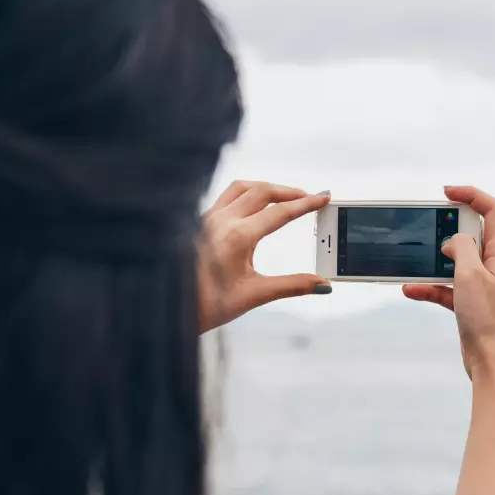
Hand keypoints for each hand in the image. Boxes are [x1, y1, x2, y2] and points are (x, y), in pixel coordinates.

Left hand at [199, 181, 331, 332]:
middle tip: (310, 197)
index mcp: (237, 236)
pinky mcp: (200, 222)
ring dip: (267, 188)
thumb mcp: (255, 295)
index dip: (306, 204)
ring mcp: (207, 219)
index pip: (280, 212)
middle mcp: (221, 221)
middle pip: (263, 191)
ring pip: (242, 188)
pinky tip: (255, 204)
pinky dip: (247, 193)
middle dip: (290, 192)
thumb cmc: (207, 305)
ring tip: (285, 196)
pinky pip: (227, 196)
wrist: (172, 307)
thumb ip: (293, 286)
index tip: (323, 198)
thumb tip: (321, 285)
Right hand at [402, 186, 494, 381]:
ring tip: (414, 259)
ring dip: (433, 260)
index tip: (446, 192)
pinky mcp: (470, 300)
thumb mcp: (470, 274)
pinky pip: (446, 285)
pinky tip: (410, 289)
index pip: (492, 210)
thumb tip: (452, 241)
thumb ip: (460, 247)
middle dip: (447, 228)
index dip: (471, 195)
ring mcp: (483, 283)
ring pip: (456, 260)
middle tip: (428, 226)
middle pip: (472, 232)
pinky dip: (429, 285)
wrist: (489, 359)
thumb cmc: (486, 317)